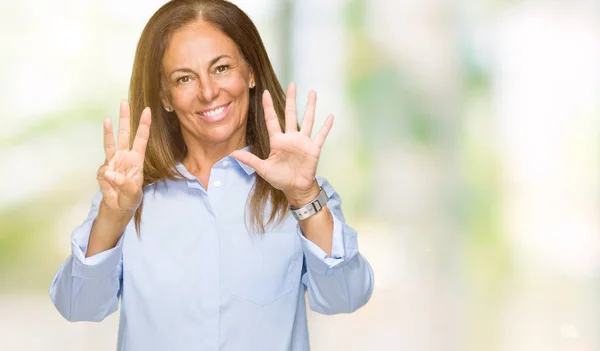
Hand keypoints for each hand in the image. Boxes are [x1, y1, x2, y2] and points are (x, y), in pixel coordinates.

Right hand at [96, 101, 151, 212]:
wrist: (118, 206)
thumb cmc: (130, 197)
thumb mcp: (133, 193)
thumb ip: (123, 183)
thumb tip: (109, 172)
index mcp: (137, 159)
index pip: (141, 138)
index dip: (144, 125)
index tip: (147, 110)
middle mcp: (125, 156)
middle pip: (124, 134)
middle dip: (125, 118)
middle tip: (124, 102)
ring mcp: (112, 161)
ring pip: (110, 142)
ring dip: (108, 130)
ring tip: (108, 118)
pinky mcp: (103, 169)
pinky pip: (103, 171)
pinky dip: (106, 177)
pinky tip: (110, 185)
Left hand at [231, 82, 333, 205]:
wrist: (296, 188)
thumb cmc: (279, 178)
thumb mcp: (263, 169)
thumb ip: (250, 160)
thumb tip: (232, 154)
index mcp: (277, 141)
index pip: (272, 120)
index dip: (268, 107)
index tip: (265, 93)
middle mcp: (290, 138)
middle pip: (290, 114)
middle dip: (291, 99)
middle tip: (292, 84)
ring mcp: (303, 142)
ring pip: (307, 120)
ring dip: (310, 107)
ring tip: (313, 92)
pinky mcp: (313, 148)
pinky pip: (321, 135)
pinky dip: (326, 127)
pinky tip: (331, 116)